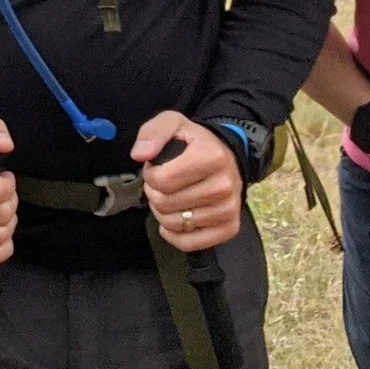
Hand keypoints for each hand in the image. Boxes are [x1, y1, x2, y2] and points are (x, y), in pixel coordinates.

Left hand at [133, 111, 241, 251]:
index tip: (156, 169)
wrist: (228, 157)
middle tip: (163, 184)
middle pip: (165, 204)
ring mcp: (228, 209)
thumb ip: (153, 133)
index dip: (150, 175)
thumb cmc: (197, 143)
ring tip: (171, 197)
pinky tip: (174, 220)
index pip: (161, 180)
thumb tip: (140, 155)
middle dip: (155, 193)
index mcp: (211, 157)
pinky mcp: (229, 227)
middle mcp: (223, 185)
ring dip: (163, 213)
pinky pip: (189, 244)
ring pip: (175, 224)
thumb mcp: (173, 124)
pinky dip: (175, 235)